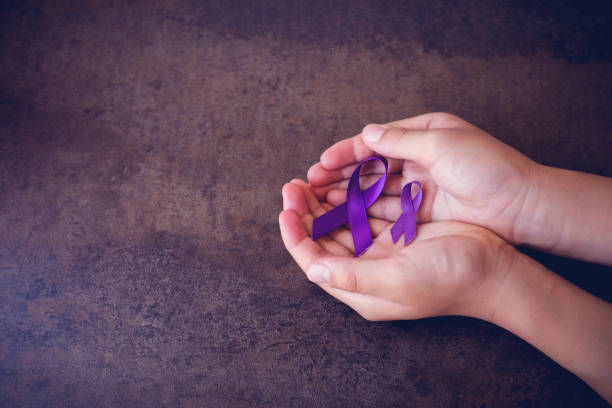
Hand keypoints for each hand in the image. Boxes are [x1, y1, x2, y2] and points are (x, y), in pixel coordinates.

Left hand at [279, 179, 515, 320]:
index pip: (314, 260)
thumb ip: (353, 277)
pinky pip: (364, 213)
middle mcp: (365, 271)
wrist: (494, 271)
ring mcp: (381, 251)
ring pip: (340, 224)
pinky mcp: (397, 233)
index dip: (295, 235)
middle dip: (305, 212)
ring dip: (324, 203)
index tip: (285, 208)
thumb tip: (311, 269)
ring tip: (310, 179)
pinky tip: (341, 181)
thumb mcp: (398, 282)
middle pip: (323, 239)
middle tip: (293, 185)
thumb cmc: (449, 281)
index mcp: (360, 288)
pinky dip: (350, 198)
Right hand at [307, 112, 536, 244]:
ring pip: (374, 189)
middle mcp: (418, 158)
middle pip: (370, 166)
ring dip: (348, 194)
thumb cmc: (486, 167)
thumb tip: (366, 133)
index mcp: (424, 133)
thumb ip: (400, 139)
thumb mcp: (442, 143)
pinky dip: (366, 211)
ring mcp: (419, 186)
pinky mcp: (422, 210)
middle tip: (310, 185)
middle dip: (340, 175)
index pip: (375, 141)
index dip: (346, 152)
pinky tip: (344, 215)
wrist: (520, 206)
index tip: (320, 164)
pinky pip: (388, 209)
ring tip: (320, 201)